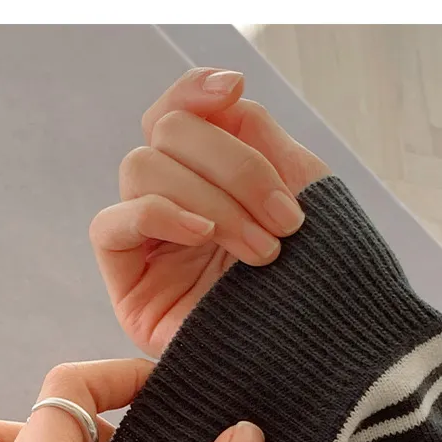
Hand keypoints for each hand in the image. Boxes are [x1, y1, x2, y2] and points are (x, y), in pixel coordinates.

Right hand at [90, 65, 328, 348]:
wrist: (330, 354)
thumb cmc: (323, 272)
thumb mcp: (302, 183)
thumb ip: (253, 130)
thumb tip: (223, 87)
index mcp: (211, 173)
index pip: (177, 110)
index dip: (195, 89)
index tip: (235, 89)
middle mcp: (175, 200)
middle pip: (167, 132)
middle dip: (233, 167)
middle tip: (285, 221)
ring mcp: (149, 241)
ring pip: (142, 168)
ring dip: (213, 200)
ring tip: (263, 250)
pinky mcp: (129, 285)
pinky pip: (111, 225)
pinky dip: (159, 214)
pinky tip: (202, 235)